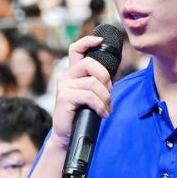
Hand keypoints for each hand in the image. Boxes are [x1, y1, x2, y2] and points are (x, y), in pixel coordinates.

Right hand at [50, 35, 112, 151]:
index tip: (100, 40)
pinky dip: (100, 105)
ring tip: (106, 109)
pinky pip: (89, 96)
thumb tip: (112, 77)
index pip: (76, 49)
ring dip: (105, 98)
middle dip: (105, 78)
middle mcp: (66, 77)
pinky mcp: (64, 98)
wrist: (69, 136)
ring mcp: (64, 86)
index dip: (88, 41)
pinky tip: (102, 114)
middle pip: (90, 64)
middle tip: (109, 94)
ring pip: (93, 83)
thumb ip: (98, 83)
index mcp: (72, 74)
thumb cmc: (82, 115)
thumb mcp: (91, 96)